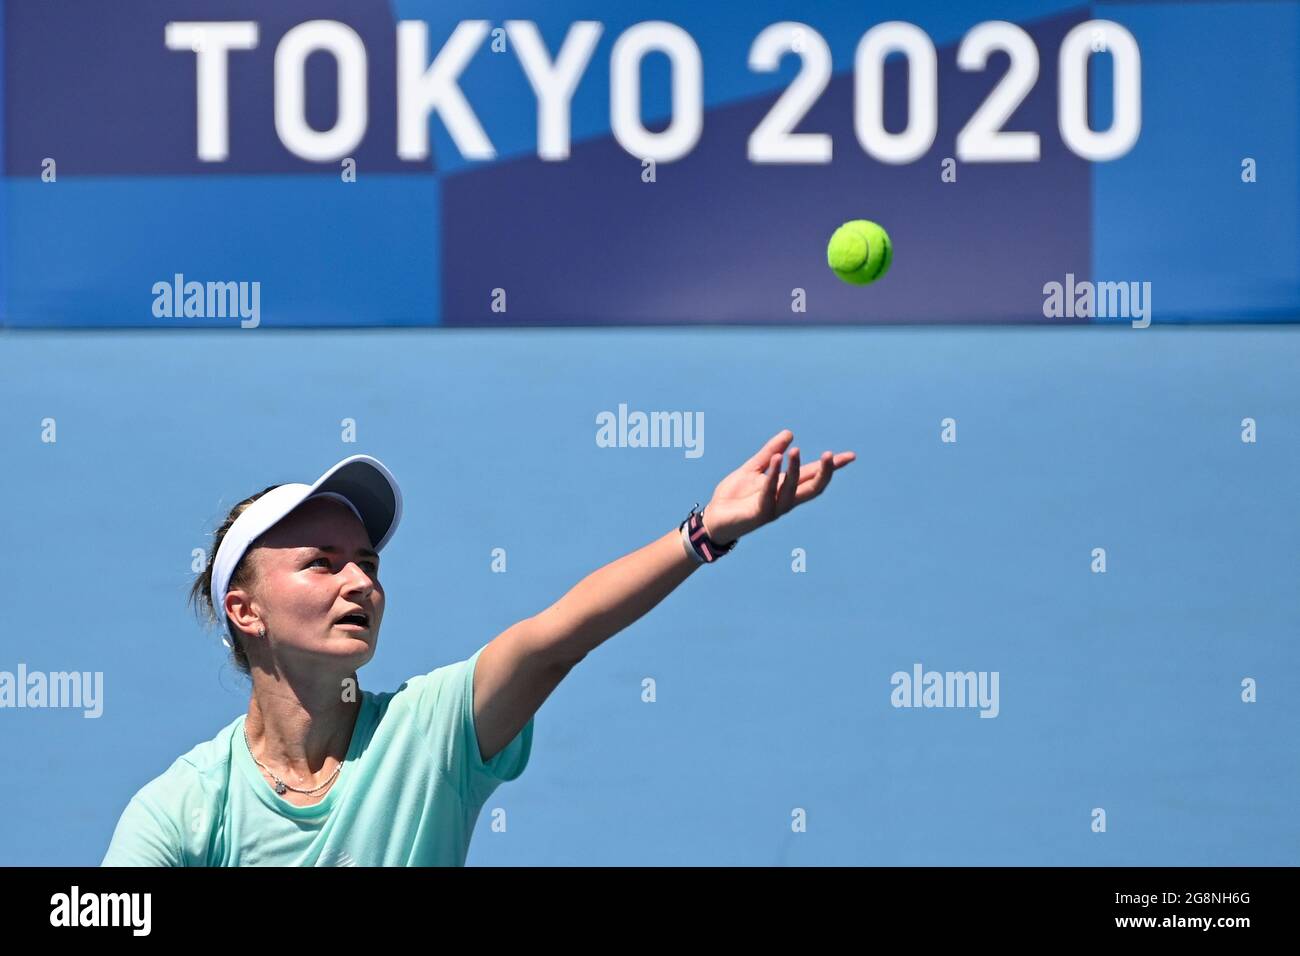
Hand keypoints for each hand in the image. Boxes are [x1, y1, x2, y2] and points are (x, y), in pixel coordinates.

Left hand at [701, 429, 855, 544]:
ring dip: (794, 469)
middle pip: (812, 487)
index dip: (831, 467)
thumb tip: (789, 433)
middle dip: (824, 472)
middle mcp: (785, 500)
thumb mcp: (753, 468)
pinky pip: (770, 493)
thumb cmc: (735, 496)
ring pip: (792, 489)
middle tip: (831, 455)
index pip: (813, 476)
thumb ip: (769, 452)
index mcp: (786, 488)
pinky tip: (777, 459)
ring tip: (795, 450)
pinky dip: (774, 476)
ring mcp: (774, 508)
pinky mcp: (760, 513)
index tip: (850, 456)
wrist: (713, 518)